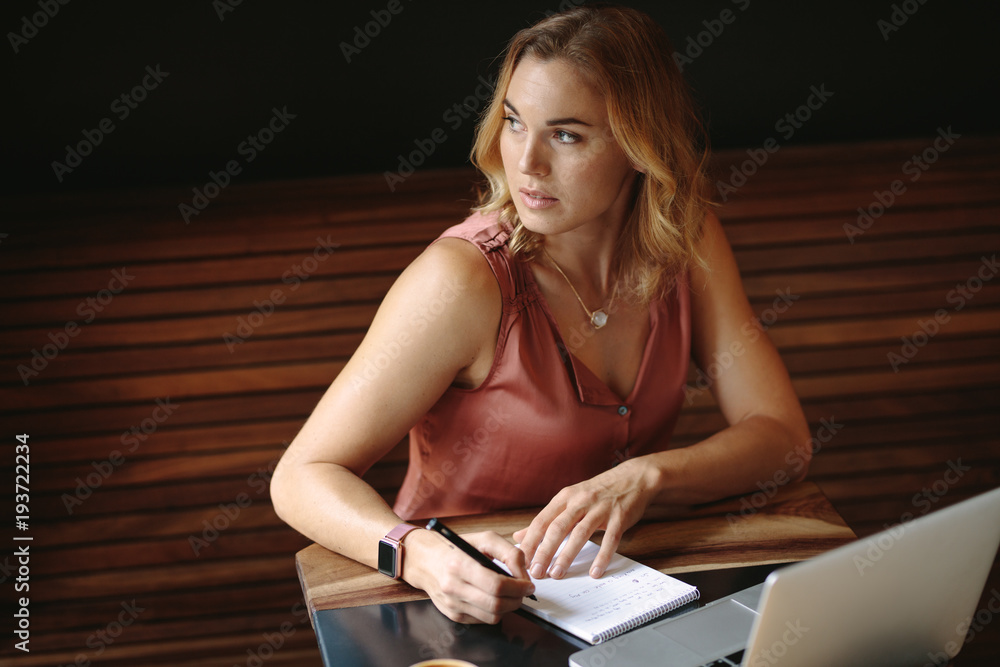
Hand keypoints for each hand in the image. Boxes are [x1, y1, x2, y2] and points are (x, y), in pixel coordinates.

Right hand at [404, 530, 534, 623]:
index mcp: (460, 565)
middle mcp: (454, 587)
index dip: (518, 587)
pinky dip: (494, 611)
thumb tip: (523, 575)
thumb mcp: (484, 539)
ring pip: (492, 616)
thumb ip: (509, 552)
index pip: (497, 585)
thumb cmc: (457, 548)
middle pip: (497, 604)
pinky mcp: (453, 615)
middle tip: (523, 591)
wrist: (427, 562)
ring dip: (508, 607)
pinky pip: (483, 620)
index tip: (528, 584)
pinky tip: (493, 597)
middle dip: (517, 599)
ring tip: (510, 594)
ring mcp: (453, 604)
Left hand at [513, 458, 658, 579]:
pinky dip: (602, 556)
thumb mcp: (569, 499)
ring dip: (567, 556)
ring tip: (557, 574)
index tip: (521, 560)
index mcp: (565, 497)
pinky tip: (595, 572)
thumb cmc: (597, 492)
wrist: (633, 478)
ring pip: (580, 534)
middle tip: (536, 572)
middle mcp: (580, 501)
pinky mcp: (619, 517)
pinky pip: (610, 539)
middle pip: (557, 528)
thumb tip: (519, 536)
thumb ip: (546, 519)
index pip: (541, 521)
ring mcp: (600, 509)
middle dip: (544, 551)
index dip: (530, 541)